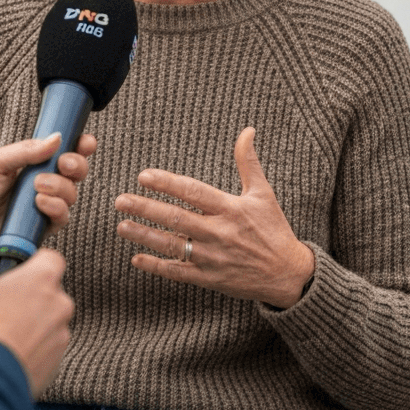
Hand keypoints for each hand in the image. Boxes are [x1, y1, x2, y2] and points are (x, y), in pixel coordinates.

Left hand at [0, 132, 96, 271]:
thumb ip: (26, 151)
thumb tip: (58, 137)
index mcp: (29, 168)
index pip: (62, 155)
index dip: (79, 148)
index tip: (85, 142)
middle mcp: (38, 189)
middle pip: (73, 176)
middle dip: (76, 166)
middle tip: (64, 163)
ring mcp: (38, 211)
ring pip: (70, 197)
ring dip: (62, 187)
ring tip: (38, 186)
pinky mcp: (37, 233)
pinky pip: (60, 220)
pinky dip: (56, 208)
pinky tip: (40, 203)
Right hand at [0, 238, 72, 395]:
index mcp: (44, 278)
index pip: (51, 258)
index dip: (33, 263)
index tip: (15, 274)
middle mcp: (61, 302)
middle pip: (50, 290)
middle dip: (30, 296)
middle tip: (2, 307)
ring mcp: (62, 332)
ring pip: (49, 320)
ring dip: (32, 323)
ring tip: (3, 334)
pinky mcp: (58, 359)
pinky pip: (47, 346)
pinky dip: (33, 347)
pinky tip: (8, 353)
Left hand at [115, 127, 314, 308]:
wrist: (288, 274)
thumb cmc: (274, 230)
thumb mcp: (263, 193)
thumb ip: (248, 162)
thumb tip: (247, 131)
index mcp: (230, 208)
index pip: (192, 192)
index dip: (167, 183)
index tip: (144, 176)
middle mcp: (219, 232)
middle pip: (176, 218)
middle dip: (146, 208)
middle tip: (121, 200)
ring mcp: (212, 258)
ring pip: (172, 245)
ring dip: (144, 235)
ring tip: (122, 226)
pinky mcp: (209, 279)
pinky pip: (178, 272)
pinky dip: (156, 266)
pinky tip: (137, 259)